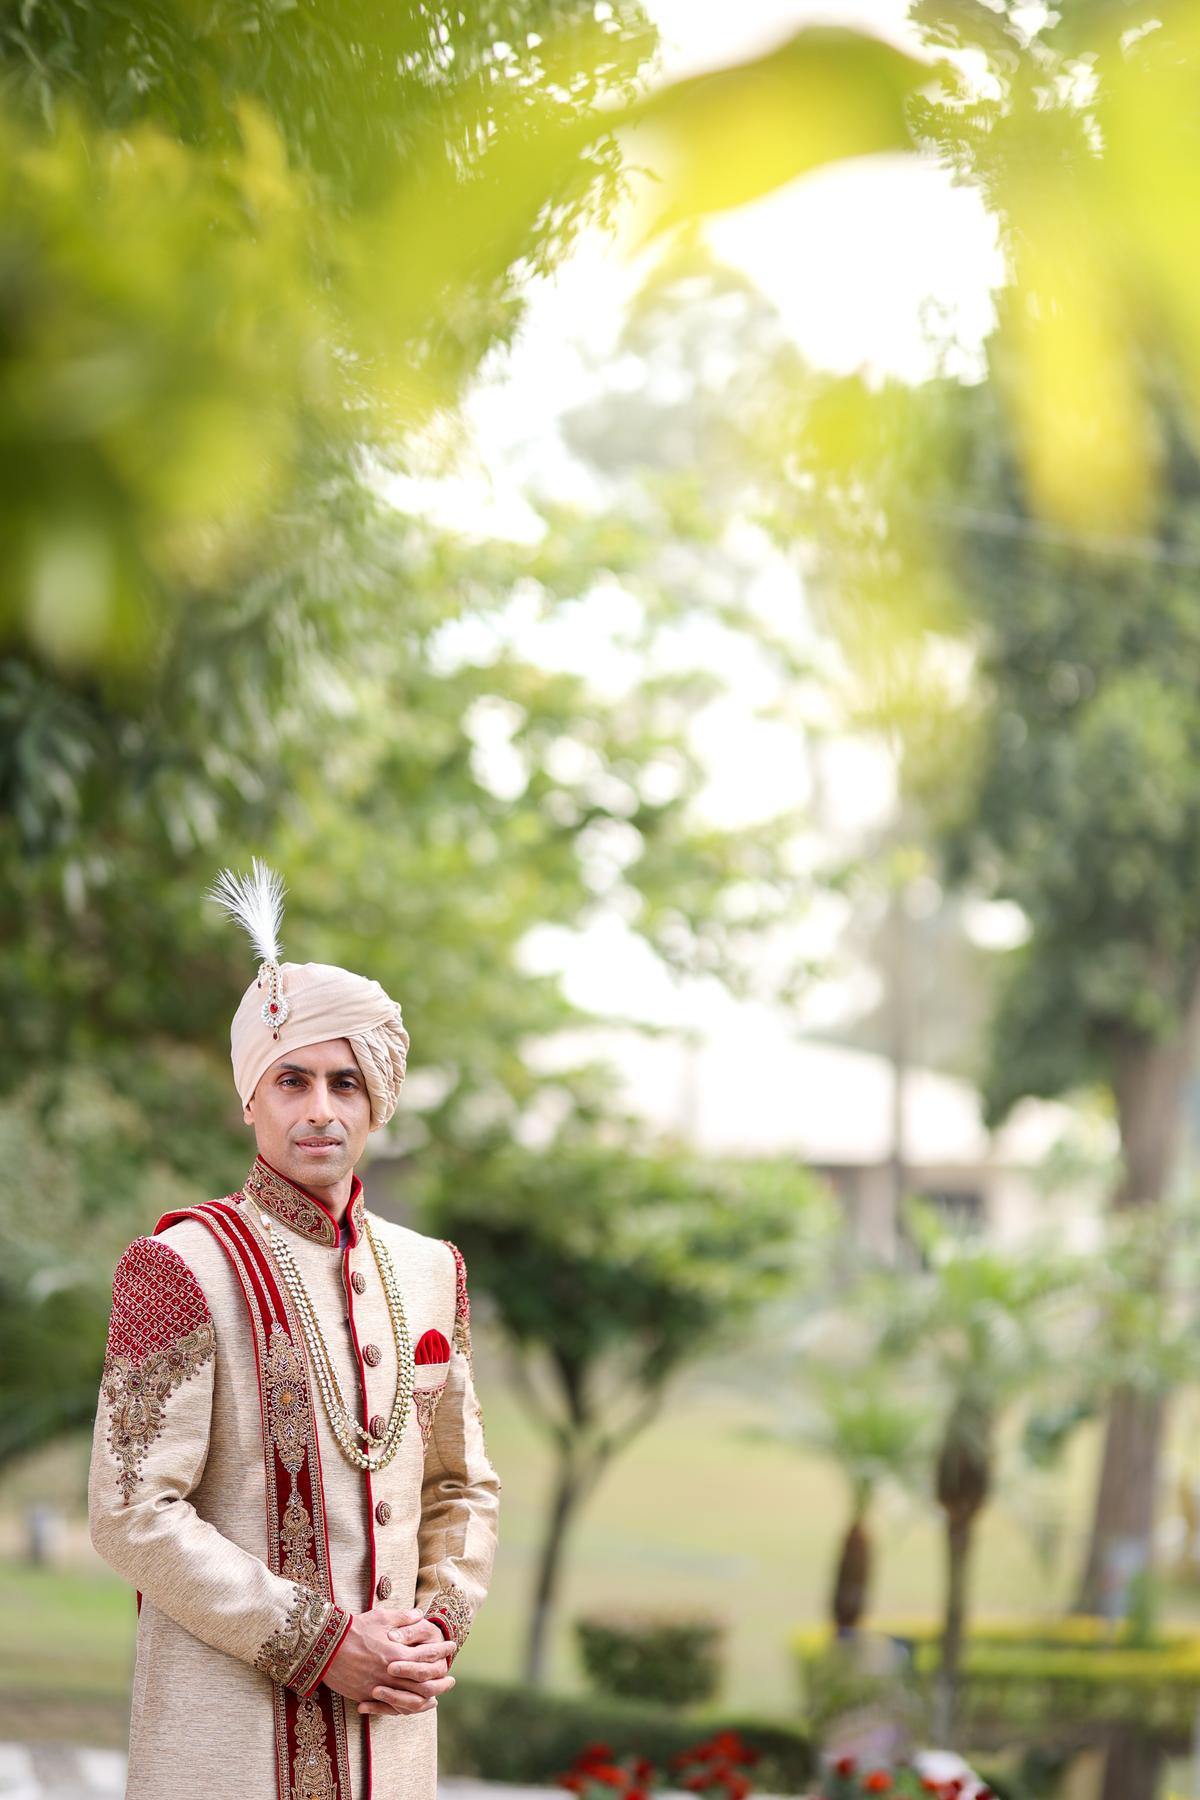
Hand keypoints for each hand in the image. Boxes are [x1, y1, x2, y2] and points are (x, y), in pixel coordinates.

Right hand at [323, 1608, 453, 1715]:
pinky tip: (414, 1705)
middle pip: (424, 1683)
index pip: (428, 1656)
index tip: (452, 1647)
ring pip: (410, 1700)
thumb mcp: (381, 1617)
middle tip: (451, 1678)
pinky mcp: (367, 1697)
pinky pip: (392, 1708)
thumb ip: (403, 1618)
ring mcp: (379, 1688)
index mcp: (397, 1653)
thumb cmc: (354, 1629)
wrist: (325, 1647)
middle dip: (441, 1682)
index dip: (442, 1652)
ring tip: (438, 1696)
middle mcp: (391, 1674)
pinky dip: (406, 1708)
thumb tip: (420, 1615)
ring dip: (428, 1699)